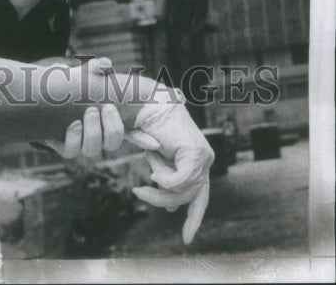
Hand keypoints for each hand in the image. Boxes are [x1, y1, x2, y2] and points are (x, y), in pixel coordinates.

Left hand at [37, 58, 125, 158]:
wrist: (49, 98)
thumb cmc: (75, 89)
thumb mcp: (85, 77)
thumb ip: (95, 68)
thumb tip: (105, 63)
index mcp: (107, 125)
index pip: (120, 136)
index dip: (121, 128)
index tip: (112, 108)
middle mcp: (96, 139)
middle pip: (110, 144)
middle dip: (108, 128)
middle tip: (100, 108)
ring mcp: (80, 144)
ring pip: (91, 150)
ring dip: (92, 132)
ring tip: (87, 113)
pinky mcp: (63, 146)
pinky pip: (71, 151)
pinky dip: (73, 139)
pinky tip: (73, 124)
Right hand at [125, 97, 214, 244]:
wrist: (147, 104)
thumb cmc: (148, 127)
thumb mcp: (158, 162)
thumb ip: (166, 183)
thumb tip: (170, 209)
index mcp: (197, 163)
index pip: (200, 199)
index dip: (193, 220)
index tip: (186, 240)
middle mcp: (204, 161)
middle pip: (189, 198)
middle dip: (162, 199)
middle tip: (138, 192)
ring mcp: (203, 157)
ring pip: (181, 191)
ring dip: (158, 181)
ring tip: (145, 165)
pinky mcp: (196, 154)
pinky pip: (181, 181)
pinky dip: (164, 178)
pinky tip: (153, 170)